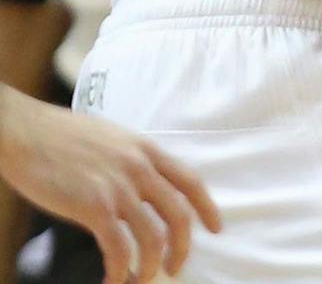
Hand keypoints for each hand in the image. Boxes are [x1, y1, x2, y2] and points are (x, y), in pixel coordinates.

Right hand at [0, 87, 221, 283]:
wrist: (25, 132)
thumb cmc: (60, 136)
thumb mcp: (112, 140)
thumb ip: (130, 162)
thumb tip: (138, 189)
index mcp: (147, 151)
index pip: (191, 182)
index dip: (207, 209)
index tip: (216, 229)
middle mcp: (140, 169)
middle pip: (179, 215)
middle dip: (182, 247)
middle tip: (175, 267)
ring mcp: (119, 188)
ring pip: (153, 237)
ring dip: (151, 265)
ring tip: (142, 279)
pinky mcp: (93, 206)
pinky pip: (117, 246)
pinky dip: (119, 269)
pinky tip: (114, 279)